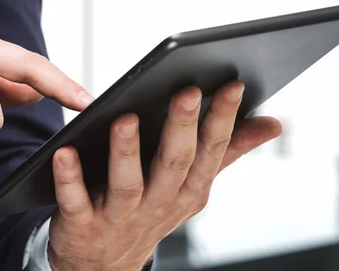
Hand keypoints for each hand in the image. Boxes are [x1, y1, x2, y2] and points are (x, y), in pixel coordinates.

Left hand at [48, 81, 281, 270]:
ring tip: (126, 119)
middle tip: (186, 92)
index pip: (211, 150)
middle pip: (174, 163)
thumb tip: (273, 123)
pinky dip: (71, 178)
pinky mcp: (84, 224)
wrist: (106, 263)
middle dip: (182, 129)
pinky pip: (76, 201)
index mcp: (190, 188)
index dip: (223, 118)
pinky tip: (65, 152)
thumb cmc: (154, 209)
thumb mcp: (196, 184)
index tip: (232, 85)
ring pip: (128, 184)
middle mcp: (161, 202)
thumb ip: (231, 150)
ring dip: (127, 152)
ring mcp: (122, 216)